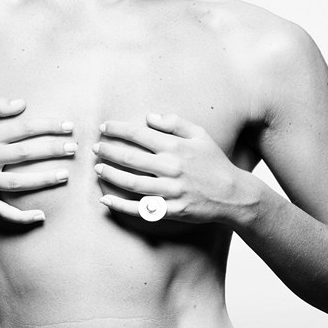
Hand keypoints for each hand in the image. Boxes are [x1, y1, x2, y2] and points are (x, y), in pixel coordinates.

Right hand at [0, 97, 75, 223]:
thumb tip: (22, 102)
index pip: (22, 128)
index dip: (47, 126)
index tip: (68, 126)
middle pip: (23, 153)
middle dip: (51, 150)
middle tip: (74, 149)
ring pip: (17, 183)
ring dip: (43, 180)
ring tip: (65, 176)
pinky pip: (2, 212)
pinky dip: (21, 216)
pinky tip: (41, 216)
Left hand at [94, 112, 236, 223]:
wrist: (232, 194)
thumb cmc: (214, 162)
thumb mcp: (200, 134)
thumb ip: (175, 123)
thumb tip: (149, 117)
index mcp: (175, 147)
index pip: (139, 134)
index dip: (117, 129)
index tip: (104, 127)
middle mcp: (171, 168)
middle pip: (130, 158)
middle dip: (108, 151)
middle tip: (94, 148)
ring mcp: (171, 191)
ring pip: (131, 182)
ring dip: (110, 174)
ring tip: (97, 168)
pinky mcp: (171, 210)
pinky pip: (140, 208)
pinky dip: (120, 205)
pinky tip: (106, 199)